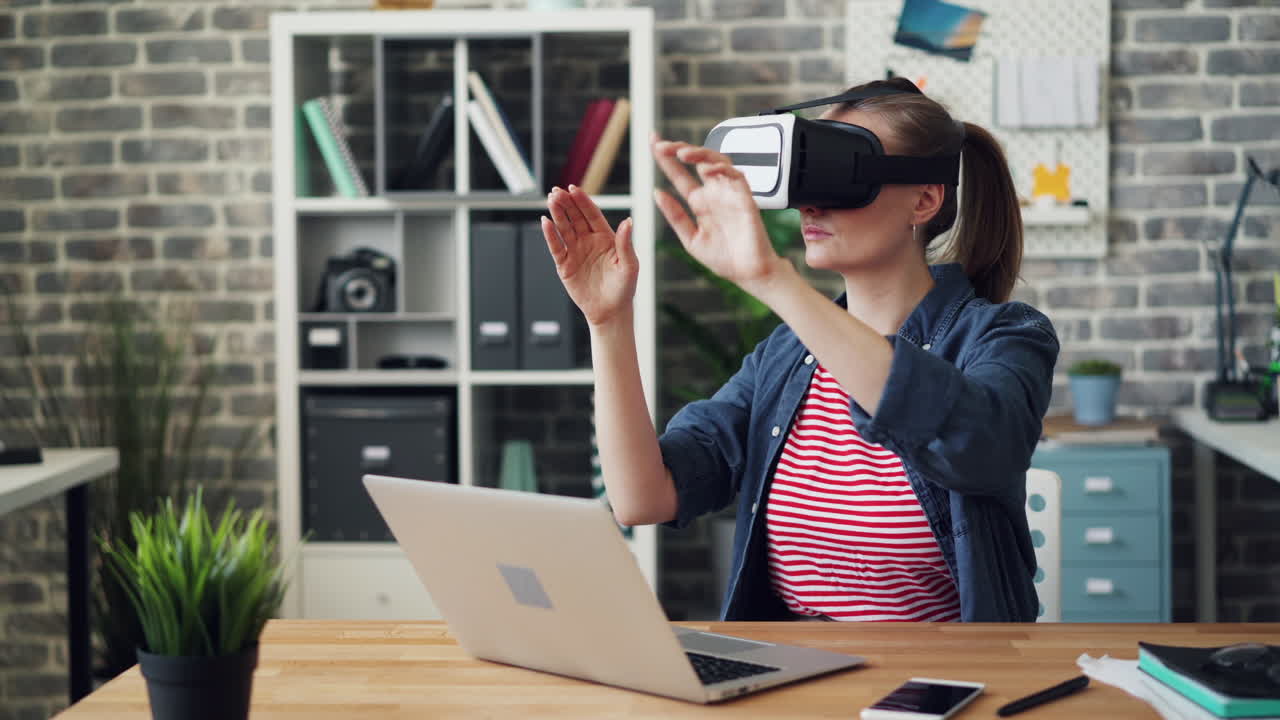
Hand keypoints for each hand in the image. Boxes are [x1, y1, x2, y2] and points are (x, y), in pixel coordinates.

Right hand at [542, 185, 637, 327]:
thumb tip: (628, 221)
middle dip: (566, 203)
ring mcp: (576, 252)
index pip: (592, 214)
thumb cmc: (624, 289)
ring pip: (564, 228)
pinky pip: (556, 247)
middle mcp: (589, 241)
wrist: (611, 312)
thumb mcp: (629, 265)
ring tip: (550, 200)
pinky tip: (545, 222)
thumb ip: (626, 243)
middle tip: (556, 191)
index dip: (583, 201)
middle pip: (575, 217)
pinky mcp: (565, 265)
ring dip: (557, 214)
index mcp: (606, 238)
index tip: (574, 188)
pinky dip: (550, 235)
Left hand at [650, 131, 782, 289]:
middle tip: (661, 145)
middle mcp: (714, 194)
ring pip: (715, 161)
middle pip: (696, 161)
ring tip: (682, 153)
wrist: (749, 274)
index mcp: (699, 202)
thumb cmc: (725, 259)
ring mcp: (729, 193)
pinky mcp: (745, 198)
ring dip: (699, 153)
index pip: (680, 175)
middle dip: (678, 148)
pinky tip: (708, 168)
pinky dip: (722, 168)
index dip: (666, 159)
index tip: (652, 144)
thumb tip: (657, 193)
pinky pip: (735, 175)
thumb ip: (674, 216)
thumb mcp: (690, 239)